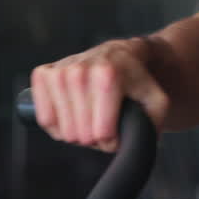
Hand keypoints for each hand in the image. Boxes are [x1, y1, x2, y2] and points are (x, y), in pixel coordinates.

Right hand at [30, 37, 168, 152]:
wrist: (118, 54)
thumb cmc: (136, 80)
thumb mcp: (156, 100)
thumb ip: (152, 123)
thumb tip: (135, 143)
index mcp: (107, 75)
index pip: (103, 134)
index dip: (113, 140)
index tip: (119, 127)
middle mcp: (79, 71)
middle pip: (81, 136)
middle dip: (95, 137)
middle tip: (105, 121)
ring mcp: (59, 72)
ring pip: (63, 132)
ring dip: (78, 130)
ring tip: (91, 115)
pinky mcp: (43, 74)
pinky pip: (45, 120)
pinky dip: (59, 124)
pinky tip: (73, 112)